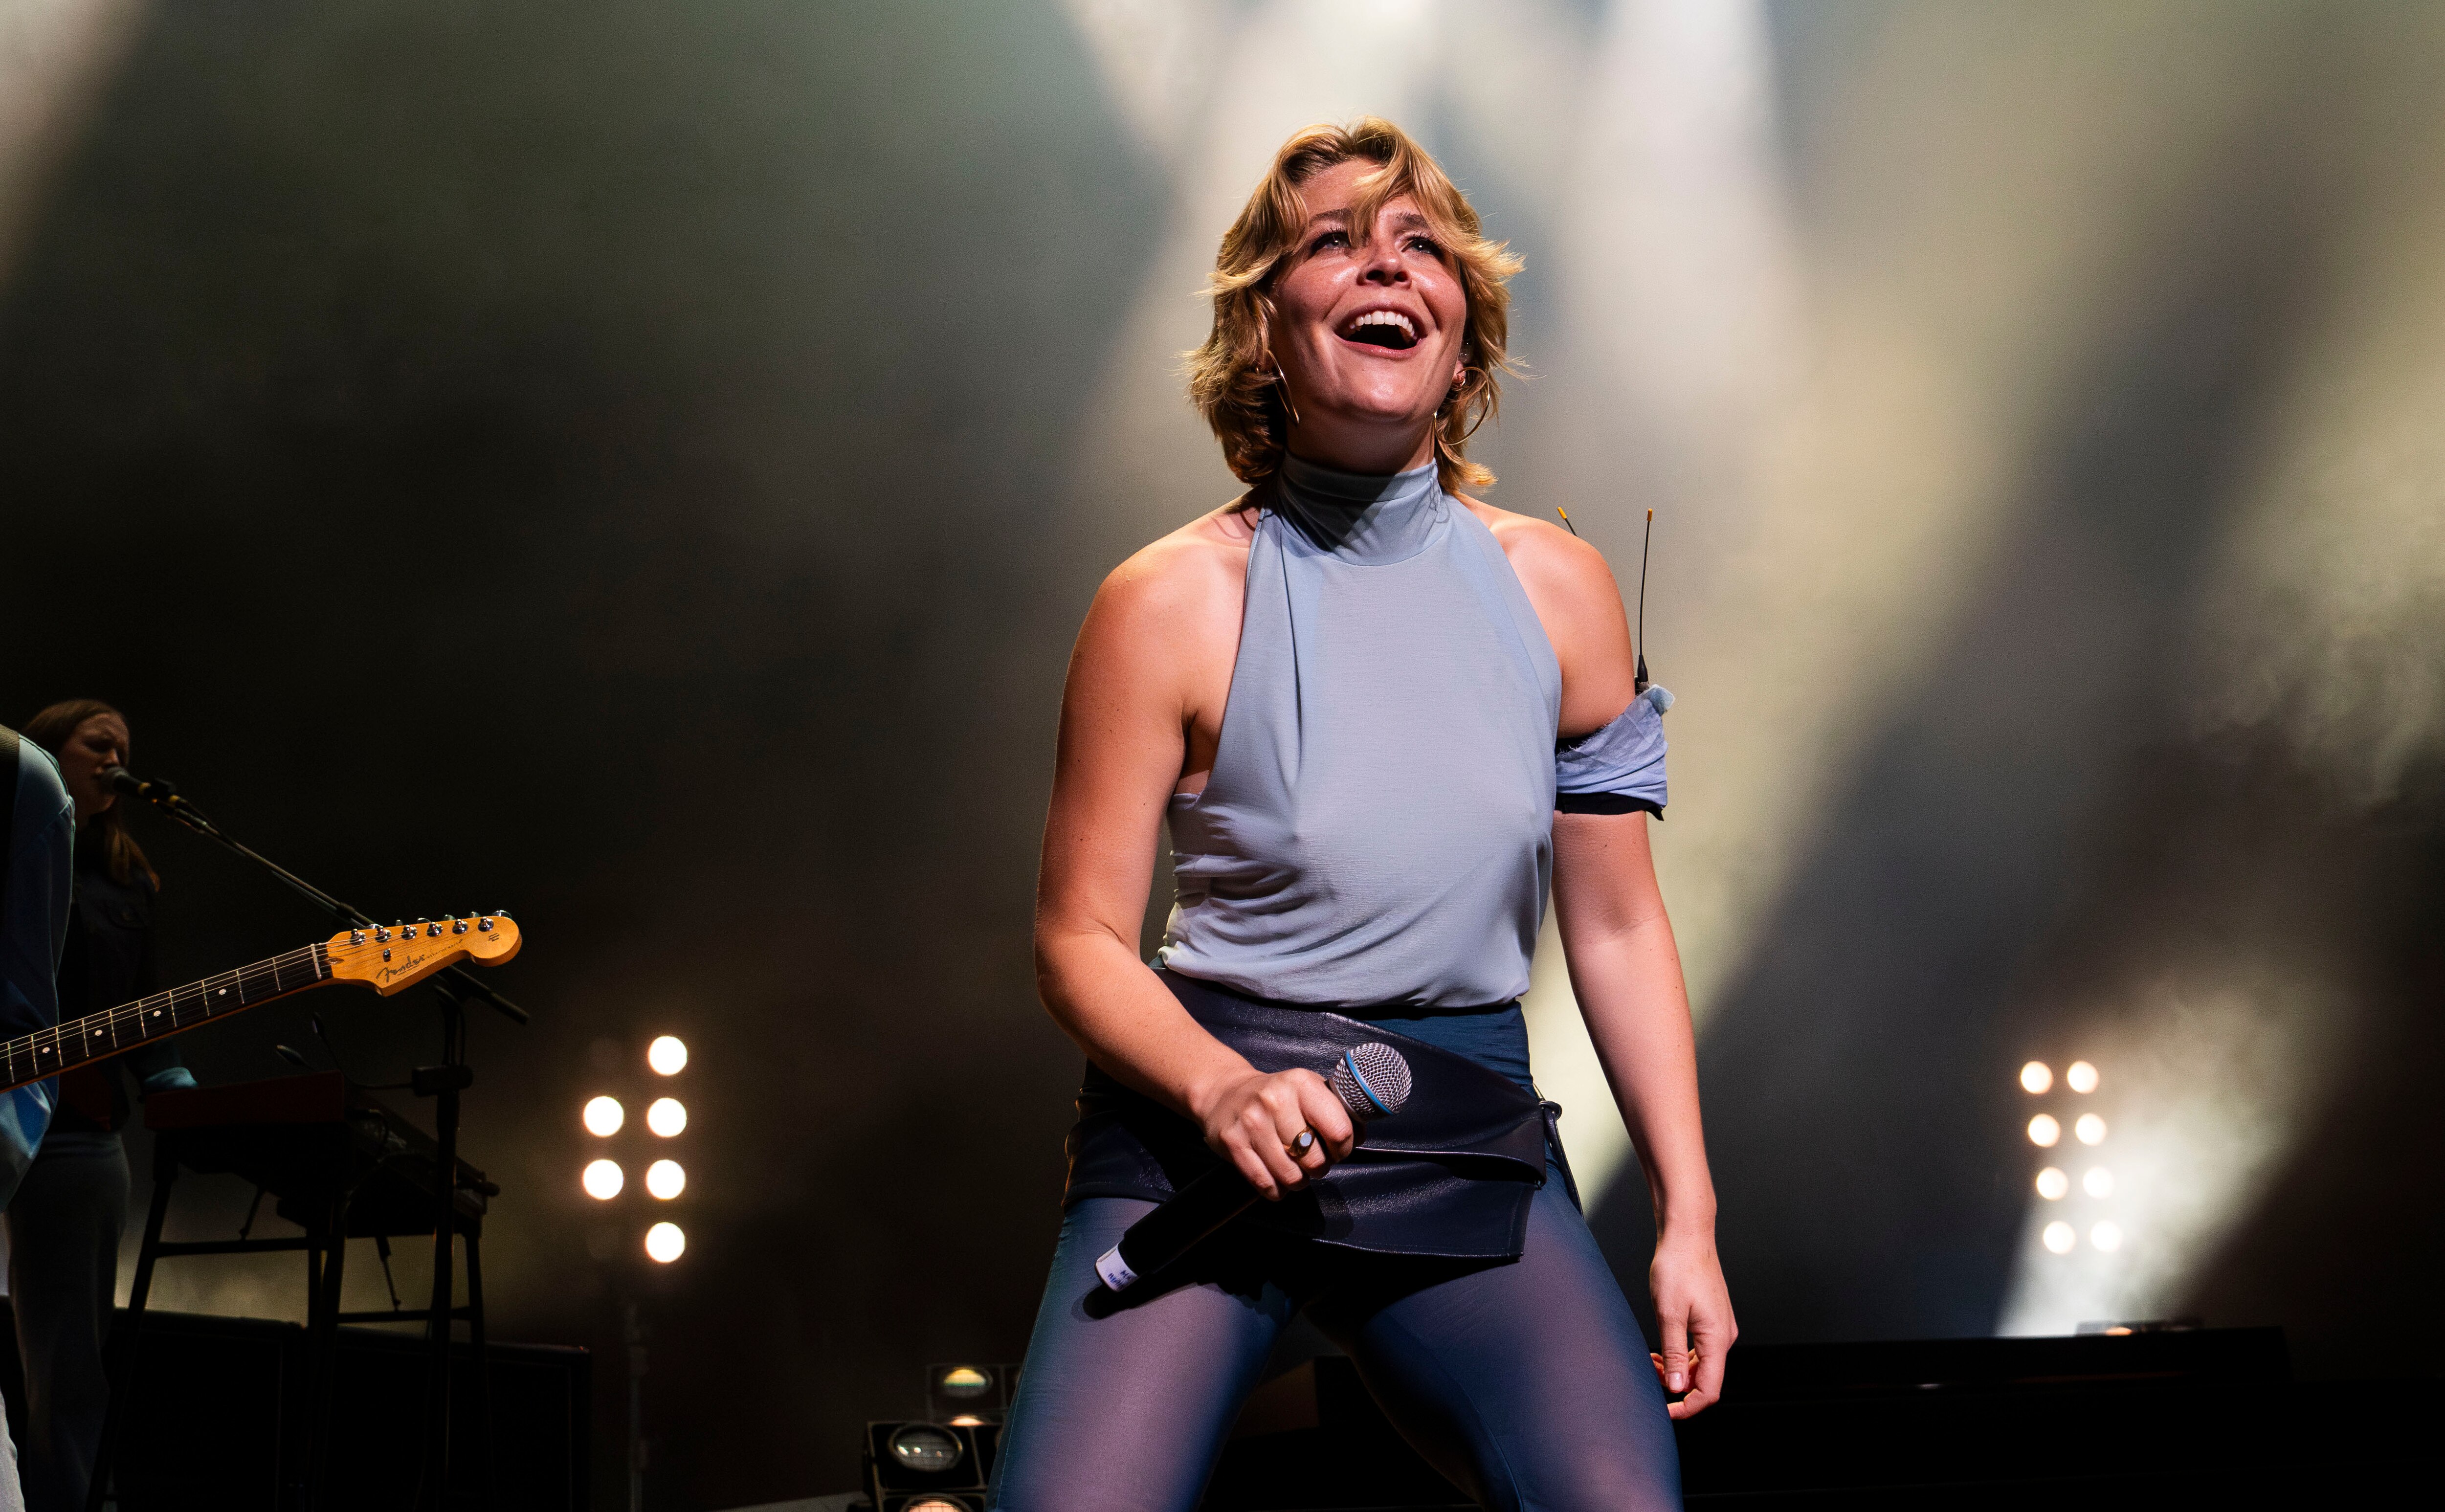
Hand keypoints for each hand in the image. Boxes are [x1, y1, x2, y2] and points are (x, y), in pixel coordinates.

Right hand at [1190, 1067, 1355, 1199]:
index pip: (1339, 1131)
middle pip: (1315, 1160)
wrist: (1225, 1093)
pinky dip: (1277, 1190)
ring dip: (1298, 1181)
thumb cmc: (1277, 1097)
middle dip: (1320, 1168)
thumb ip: (1336, 1110)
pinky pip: (1266, 1185)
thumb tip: (1359, 1137)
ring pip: (1291, 1177)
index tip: (1337, 1149)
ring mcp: (1252, 1122)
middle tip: (1314, 1161)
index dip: (1344, 1148)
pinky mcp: (1233, 1143)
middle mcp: (1276, 1100)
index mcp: (1302, 1083)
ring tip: (1295, 1169)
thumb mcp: (1308, 1090)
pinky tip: (1276, 1177)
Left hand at [1649, 1229, 1734, 1418]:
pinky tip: (1661, 1352)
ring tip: (1651, 1362)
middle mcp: (1724, 1336)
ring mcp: (1719, 1327)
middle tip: (1648, 1377)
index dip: (1686, 1407)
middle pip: (1705, 1380)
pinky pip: (1699, 1349)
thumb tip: (1677, 1388)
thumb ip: (1674, 1353)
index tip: (1663, 1410)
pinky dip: (1681, 1356)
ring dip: (1677, 1371)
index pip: (1708, 1390)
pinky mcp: (1712, 1318)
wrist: (1687, 1235)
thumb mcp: (1669, 1313)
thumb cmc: (1677, 1267)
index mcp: (1717, 1338)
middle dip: (1677, 1388)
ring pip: (1701, 1365)